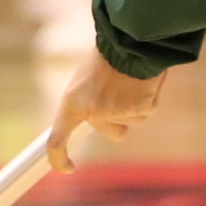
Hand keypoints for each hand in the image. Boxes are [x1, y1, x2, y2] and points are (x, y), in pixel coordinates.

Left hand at [48, 58, 166, 166]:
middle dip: (119, 119)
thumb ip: (90, 99)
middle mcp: (93, 112)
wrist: (133, 37)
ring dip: (135, 105)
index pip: (57, 141)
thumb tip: (94, 118)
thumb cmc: (109, 52)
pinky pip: (147, 110)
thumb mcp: (89, 76)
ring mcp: (118, 113)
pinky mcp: (142, 110)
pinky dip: (148, 97)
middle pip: (111, 132)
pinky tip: (145, 79)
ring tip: (133, 79)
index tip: (68, 168)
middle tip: (121, 92)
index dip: (59, 160)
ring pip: (132, 121)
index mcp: (72, 102)